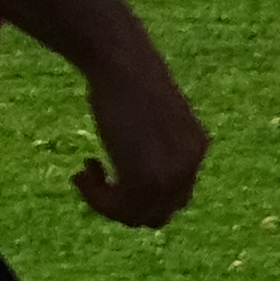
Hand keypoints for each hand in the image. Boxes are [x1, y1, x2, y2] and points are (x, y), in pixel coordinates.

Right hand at [68, 29, 207, 229]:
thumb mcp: (145, 112)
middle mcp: (190, 165)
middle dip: (124, 204)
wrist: (123, 64)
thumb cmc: (124, 75)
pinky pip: (120, 209)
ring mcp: (172, 175)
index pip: (175, 195)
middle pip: (160, 212)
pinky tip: (82, 173)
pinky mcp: (148, 180)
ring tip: (84, 176)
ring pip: (138, 216)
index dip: (140, 192)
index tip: (109, 170)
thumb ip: (148, 141)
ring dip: (106, 204)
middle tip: (94, 177)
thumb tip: (129, 164)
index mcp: (196, 147)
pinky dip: (96, 198)